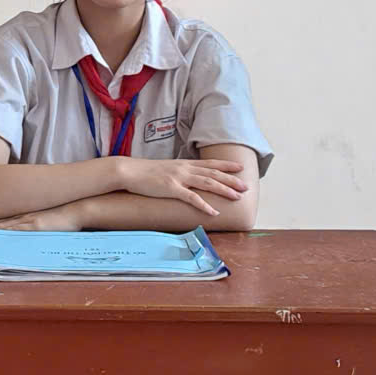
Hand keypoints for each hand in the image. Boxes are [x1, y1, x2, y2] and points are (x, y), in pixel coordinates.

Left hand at [0, 206, 84, 233]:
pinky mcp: (35, 226)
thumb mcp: (46, 223)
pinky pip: (14, 231)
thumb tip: (30, 236)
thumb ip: (36, 228)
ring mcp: (26, 221)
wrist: (79, 208)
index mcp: (22, 218)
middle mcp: (21, 218)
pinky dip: (0, 234)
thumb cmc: (65, 217)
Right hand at [111, 154, 249, 218]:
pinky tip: (214, 211)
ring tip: (237, 197)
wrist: (129, 171)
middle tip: (246, 185)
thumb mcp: (166, 170)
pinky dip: (204, 205)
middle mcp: (184, 169)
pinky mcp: (171, 189)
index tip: (240, 168)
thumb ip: (178, 174)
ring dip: (224, 190)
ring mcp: (178, 178)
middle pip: (213, 173)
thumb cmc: (145, 172)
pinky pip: (191, 198)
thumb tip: (188, 181)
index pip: (210, 163)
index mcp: (184, 164)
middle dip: (231, 179)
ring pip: (207, 183)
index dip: (226, 165)